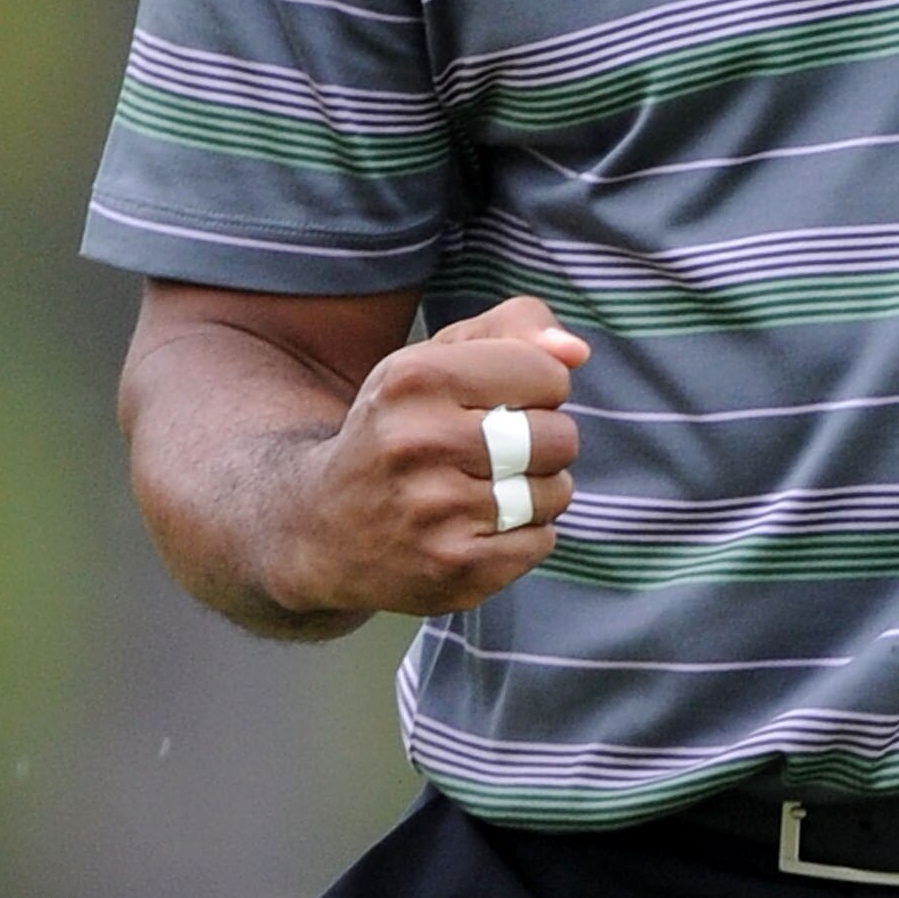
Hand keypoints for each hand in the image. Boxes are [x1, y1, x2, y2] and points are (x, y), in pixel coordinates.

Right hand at [267, 295, 588, 620]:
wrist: (321, 526)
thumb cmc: (400, 427)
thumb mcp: (437, 358)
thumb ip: (515, 329)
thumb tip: (576, 351)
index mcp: (417, 378)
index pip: (548, 374)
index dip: (539, 388)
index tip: (500, 403)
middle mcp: (420, 442)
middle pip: (560, 437)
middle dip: (541, 443)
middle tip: (495, 452)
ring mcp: (436, 512)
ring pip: (555, 492)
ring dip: (535, 492)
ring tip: (483, 490)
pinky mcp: (454, 568)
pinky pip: (542, 542)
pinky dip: (523, 536)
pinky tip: (475, 528)